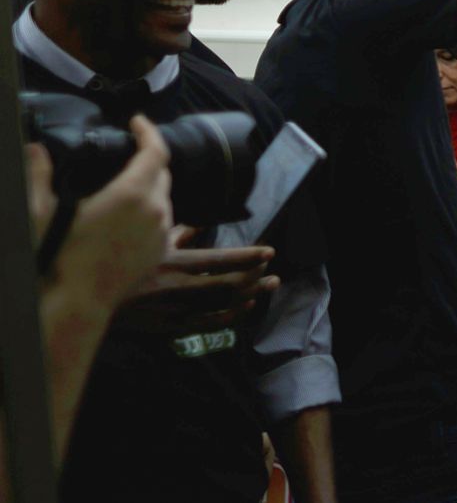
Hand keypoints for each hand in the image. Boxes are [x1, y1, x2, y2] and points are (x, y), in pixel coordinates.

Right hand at [39, 116, 172, 301]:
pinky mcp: (162, 251)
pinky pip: (165, 222)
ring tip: (126, 185)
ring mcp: (163, 233)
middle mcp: (156, 210)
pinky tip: (132, 215)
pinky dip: (152, 212)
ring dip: (150, 187)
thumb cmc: (60, 257)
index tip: (137, 122)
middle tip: (128, 154)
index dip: (149, 131)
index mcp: (132, 194)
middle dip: (147, 159)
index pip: (155, 151)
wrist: (78, 301)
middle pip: (162, 173)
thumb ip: (39, 175)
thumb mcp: (41, 212)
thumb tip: (35, 149)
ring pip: (165, 198)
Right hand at [116, 226, 277, 334]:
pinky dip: (232, 315)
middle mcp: (178, 288)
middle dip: (255, 277)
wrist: (89, 302)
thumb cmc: (121, 267)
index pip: (220, 260)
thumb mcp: (149, 246)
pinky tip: (246, 306)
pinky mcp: (172, 328)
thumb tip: (200, 223)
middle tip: (271, 271)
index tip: (269, 252)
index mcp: (173, 263)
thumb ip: (178, 234)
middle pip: (228, 284)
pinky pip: (210, 324)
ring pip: (224, 305)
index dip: (248, 257)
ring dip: (251, 295)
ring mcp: (177, 311)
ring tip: (270, 285)